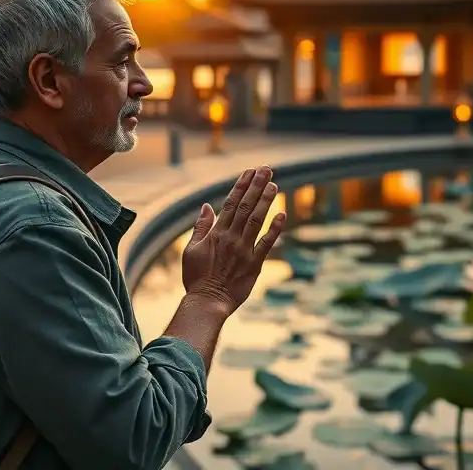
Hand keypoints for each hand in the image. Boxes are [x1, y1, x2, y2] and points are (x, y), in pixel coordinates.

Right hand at [181, 165, 285, 314]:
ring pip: (257, 220)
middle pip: (246, 206)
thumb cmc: (196, 278)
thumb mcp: (191, 250)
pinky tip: (282, 214)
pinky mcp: (255, 265)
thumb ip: (201, 227)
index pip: (231, 203)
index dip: (241, 185)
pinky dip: (275, 229)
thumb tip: (207, 206)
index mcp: (216, 233)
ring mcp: (244, 251)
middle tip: (266, 169)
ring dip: (266, 201)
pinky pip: (267, 244)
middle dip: (257, 186)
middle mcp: (232, 238)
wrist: (207, 302)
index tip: (250, 171)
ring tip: (274, 184)